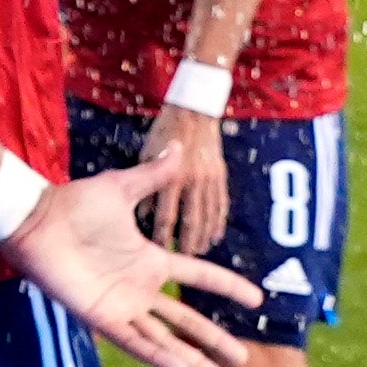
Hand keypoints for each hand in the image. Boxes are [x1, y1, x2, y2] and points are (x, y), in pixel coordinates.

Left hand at [0, 159, 265, 366]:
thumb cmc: (75, 205)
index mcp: (150, 261)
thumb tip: (178, 147)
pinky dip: (158, 356)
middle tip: (242, 364)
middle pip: (187, 323)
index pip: (199, 278)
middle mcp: (140, 289)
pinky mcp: (101, 317)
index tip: (256, 300)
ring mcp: (122, 307)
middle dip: (214, 344)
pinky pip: (134, 341)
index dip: (227, 287)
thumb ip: (153, 175)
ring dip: (193, 362)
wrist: (37, 221)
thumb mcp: (122, 188)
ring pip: (165, 342)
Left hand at [141, 104, 229, 254]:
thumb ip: (145, 178)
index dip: (161, 234)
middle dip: (187, 242)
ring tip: (201, 250)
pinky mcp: (220, 177)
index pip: (165, 215)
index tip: (156, 248)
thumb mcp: (145, 149)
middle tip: (182, 259)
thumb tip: (144, 211)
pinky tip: (216, 234)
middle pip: (191, 221)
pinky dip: (219, 221)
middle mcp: (192, 181)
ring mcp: (209, 180)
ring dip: (204, 236)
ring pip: (208, 216)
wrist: (193, 108)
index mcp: (171, 176)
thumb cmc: (163, 129)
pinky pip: (221, 205)